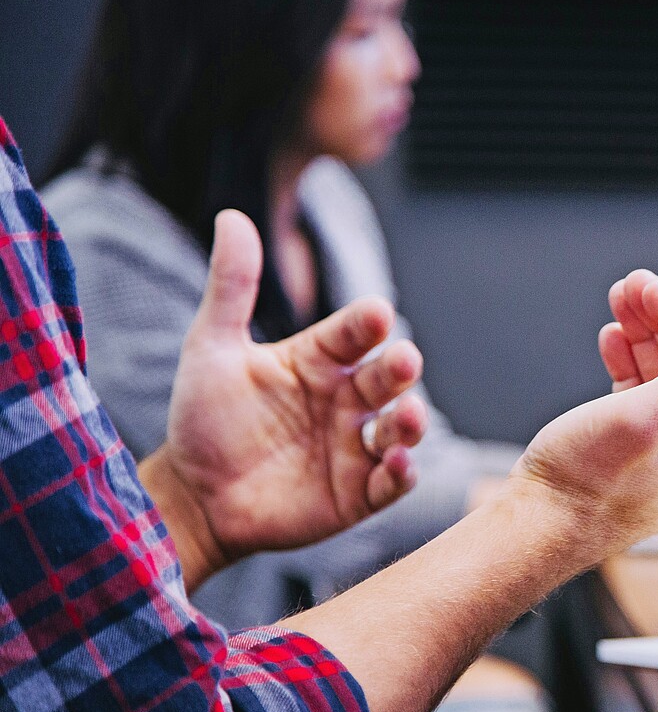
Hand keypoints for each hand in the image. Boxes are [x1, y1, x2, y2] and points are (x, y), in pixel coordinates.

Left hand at [142, 210, 427, 588]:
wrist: (193, 496)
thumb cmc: (203, 419)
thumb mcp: (211, 348)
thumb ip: (231, 287)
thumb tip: (231, 215)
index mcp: (319, 360)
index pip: (353, 333)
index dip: (366, 324)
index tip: (376, 313)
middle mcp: (345, 399)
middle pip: (386, 378)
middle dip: (400, 369)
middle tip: (403, 361)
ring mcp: (355, 447)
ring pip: (400, 428)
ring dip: (411, 422)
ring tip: (408, 416)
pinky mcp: (358, 494)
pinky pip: (391, 482)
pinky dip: (402, 473)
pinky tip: (397, 463)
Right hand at [507, 269, 657, 560]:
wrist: (536, 530)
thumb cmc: (585, 485)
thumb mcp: (645, 419)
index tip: (648, 288)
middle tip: (629, 286)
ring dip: (646, 335)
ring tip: (618, 303)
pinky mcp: (644, 452)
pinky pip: (648, 395)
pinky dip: (632, 363)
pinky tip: (613, 340)